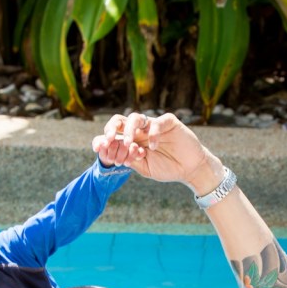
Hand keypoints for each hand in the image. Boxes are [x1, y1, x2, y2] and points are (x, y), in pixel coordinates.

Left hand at [92, 112, 220, 192]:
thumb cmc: (167, 168)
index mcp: (132, 141)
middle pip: (120, 121)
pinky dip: (153, 134)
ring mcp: (153, 125)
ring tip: (131, 143)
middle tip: (109, 139)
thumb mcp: (145, 168)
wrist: (189, 170)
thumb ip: (130, 160)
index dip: (103, 139)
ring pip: (135, 117)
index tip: (97, 148)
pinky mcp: (169, 123)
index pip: (114, 135)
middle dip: (112, 128)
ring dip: (130, 129)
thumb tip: (112, 154)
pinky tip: (153, 147)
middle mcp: (140, 130)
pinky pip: (157, 123)